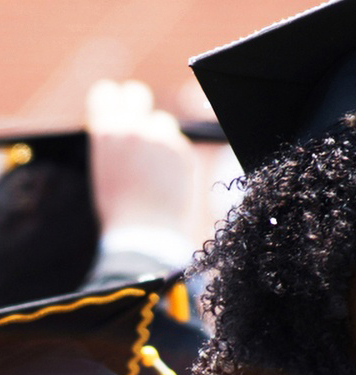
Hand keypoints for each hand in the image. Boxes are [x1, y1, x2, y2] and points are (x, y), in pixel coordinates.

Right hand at [86, 79, 196, 233]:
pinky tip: (169, 180)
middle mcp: (132, 127)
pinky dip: (176, 157)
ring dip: (160, 137)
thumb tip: (124, 126)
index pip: (106, 92)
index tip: (118, 107)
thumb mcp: (104, 166)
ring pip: (163, 122)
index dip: (113, 100)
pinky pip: (179, 144)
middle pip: (137, 93)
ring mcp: (159, 137)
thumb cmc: (119, 206)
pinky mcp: (182, 150)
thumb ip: (114, 141)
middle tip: (141, 123)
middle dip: (139, 104)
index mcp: (104, 131)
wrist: (144, 230)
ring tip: (154, 170)